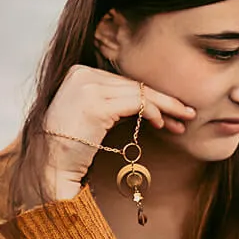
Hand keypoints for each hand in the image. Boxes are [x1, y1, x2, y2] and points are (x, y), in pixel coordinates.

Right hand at [41, 66, 196, 188]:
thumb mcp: (92, 116)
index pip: (123, 82)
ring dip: (164, 108)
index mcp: (78, 73)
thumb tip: (144, 103)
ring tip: (182, 121)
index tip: (171, 111)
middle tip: (187, 112)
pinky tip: (162, 123)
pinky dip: (152, 112)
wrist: (52, 165)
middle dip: (163, 101)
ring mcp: (87, 88)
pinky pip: (134, 103)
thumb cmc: (72, 147)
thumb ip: (112, 104)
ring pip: (138, 93)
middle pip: (132, 85)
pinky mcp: (96, 105)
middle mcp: (81, 75)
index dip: (149, 96)